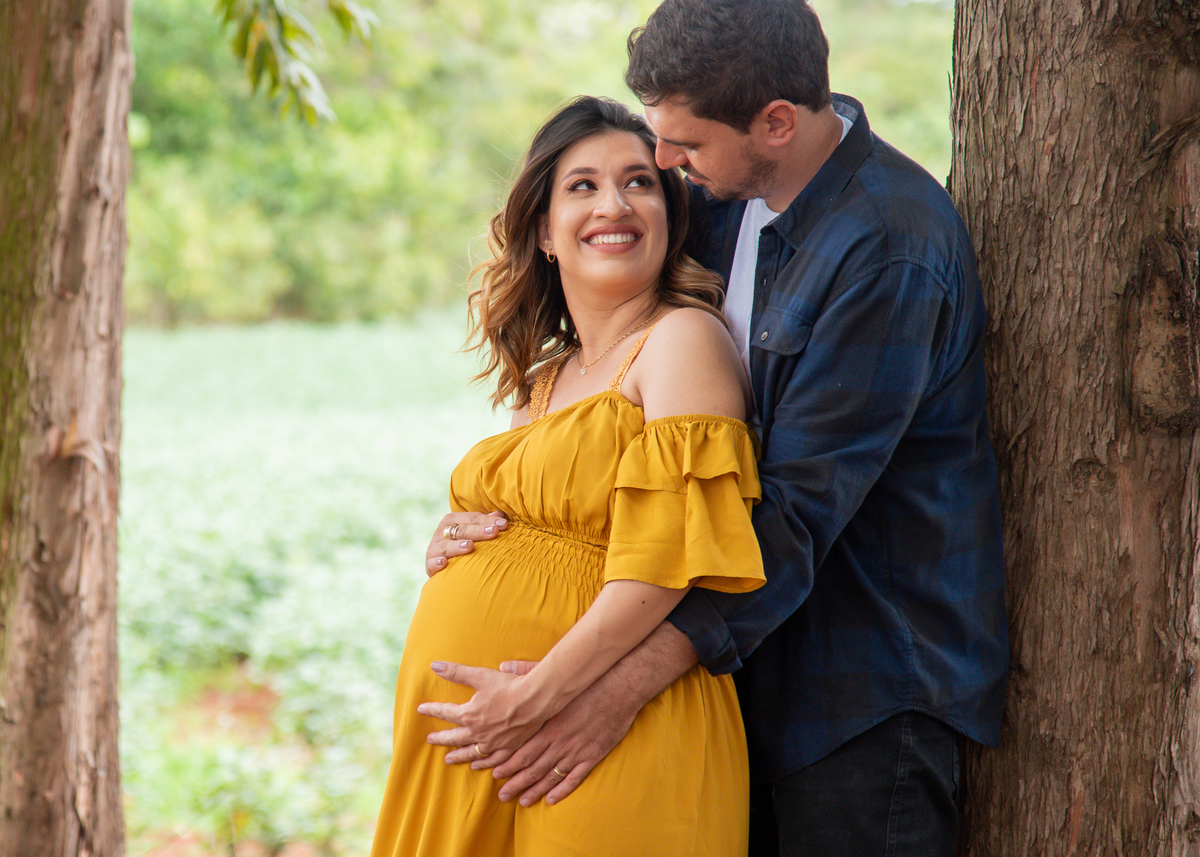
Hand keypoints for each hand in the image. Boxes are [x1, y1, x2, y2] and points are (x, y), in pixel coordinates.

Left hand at [418, 661, 551, 761]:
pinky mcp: (508, 748)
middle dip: (441, 738)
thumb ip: (456, 672)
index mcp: (470, 714)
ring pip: (471, 753)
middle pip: (454, 737)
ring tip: (449, 759)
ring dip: (458, 755)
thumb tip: (434, 665)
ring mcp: (493, 742)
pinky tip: (477, 766)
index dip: (432, 710)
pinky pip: (491, 760)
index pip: (445, 712)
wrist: (534, 700)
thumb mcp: (480, 676)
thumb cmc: (509, 686)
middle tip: (430, 740)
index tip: (421, 709)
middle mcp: (478, 732)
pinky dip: (482, 764)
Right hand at [426, 511, 506, 576]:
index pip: (472, 518)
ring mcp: (434, 548)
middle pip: (461, 530)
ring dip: (457, 546)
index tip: (504, 524)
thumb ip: (484, 523)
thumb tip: (500, 514)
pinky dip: (437, 563)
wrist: (442, 564)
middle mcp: (441, 532)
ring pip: (446, 546)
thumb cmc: (462, 544)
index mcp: (452, 520)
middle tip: (494, 532)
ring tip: (470, 546)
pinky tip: (444, 563)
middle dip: (478, 531)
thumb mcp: (472, 533)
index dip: (488, 520)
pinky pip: (431, 563)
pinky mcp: (429, 564)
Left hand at [489, 660, 638, 806]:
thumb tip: (503, 665)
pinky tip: (552, 800)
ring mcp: (575, 751)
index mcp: (547, 725)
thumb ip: (526, 673)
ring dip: (535, 790)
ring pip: (550, 777)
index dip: (507, 764)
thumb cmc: (585, 682)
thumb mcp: (553, 677)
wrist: (617, 689)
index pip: (521, 751)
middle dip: (515, 783)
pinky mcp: (592, 756)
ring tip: (523, 801)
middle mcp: (558, 742)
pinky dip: (562, 791)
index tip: (494, 774)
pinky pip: (574, 778)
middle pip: (532, 768)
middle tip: (503, 795)